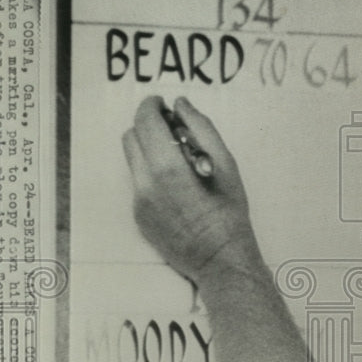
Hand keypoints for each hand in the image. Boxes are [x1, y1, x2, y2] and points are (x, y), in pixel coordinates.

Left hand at [122, 96, 260, 281]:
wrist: (219, 258)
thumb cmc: (229, 212)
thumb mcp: (226, 164)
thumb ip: (202, 128)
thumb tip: (181, 105)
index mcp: (168, 168)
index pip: (145, 121)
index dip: (151, 106)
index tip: (161, 103)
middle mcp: (145, 183)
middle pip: (131, 136)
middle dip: (147, 125)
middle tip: (171, 127)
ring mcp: (138, 201)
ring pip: (132, 159)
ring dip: (148, 148)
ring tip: (175, 156)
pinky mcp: (138, 215)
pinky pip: (138, 183)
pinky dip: (152, 173)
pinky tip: (177, 185)